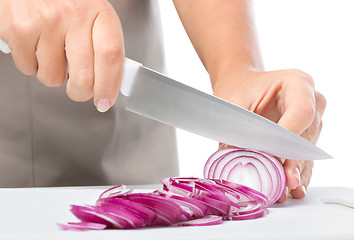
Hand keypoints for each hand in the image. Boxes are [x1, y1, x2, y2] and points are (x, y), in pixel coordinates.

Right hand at [0, 0, 123, 111]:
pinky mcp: (20, 29)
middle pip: (84, 76)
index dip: (109, 85)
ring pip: (53, 78)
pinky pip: (29, 69)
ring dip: (53, 74)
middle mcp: (74, 15)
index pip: (111, 56)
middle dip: (80, 92)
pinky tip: (35, 45)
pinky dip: (32, 64)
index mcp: (99, 12)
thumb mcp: (91, 14)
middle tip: (78, 90)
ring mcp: (46, 22)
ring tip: (52, 53)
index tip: (105, 101)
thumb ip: (102, 45)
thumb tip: (108, 81)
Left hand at [213, 69, 325, 201]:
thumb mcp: (233, 104)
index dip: (290, 137)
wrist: (240, 85)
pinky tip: (291, 188)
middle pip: (306, 135)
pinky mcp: (306, 137)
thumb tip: (236, 160)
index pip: (301, 113)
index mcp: (297, 83)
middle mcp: (311, 101)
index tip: (277, 156)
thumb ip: (238, 129)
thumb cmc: (238, 88)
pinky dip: (295, 172)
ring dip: (295, 171)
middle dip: (293, 160)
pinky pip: (304, 157)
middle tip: (285, 181)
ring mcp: (311, 120)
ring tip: (286, 190)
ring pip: (307, 150)